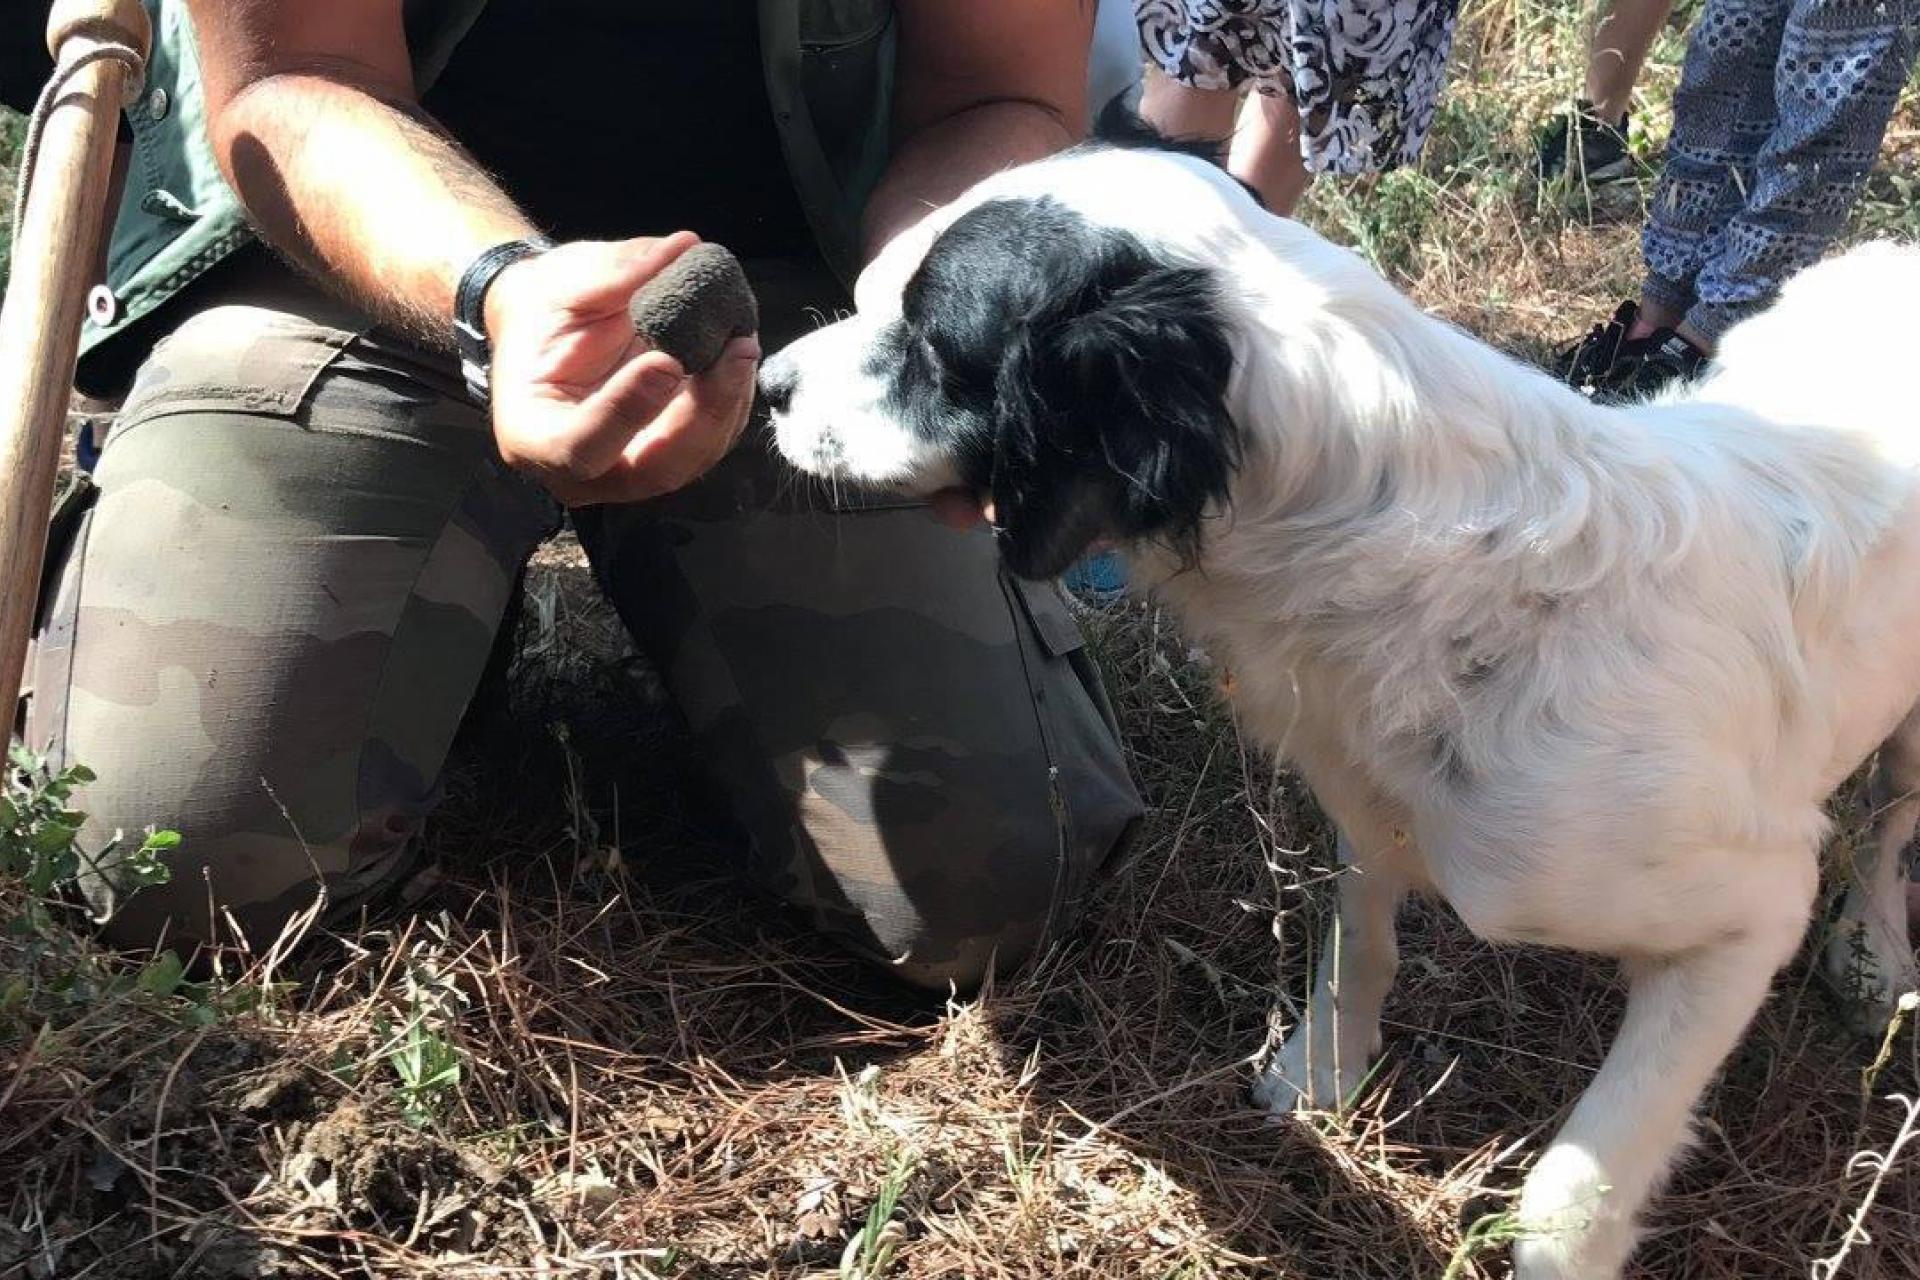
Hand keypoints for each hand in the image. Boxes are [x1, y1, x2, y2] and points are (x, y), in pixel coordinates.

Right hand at [485, 233, 760, 505]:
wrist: (547, 332)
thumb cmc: (542, 312)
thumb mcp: (561, 286)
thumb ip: (614, 275)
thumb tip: (683, 249)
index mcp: (536, 438)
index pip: (581, 447)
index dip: (627, 410)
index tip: (667, 361)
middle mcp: (587, 474)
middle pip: (656, 469)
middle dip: (705, 412)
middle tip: (736, 350)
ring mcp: (634, 472)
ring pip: (695, 457)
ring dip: (729, 401)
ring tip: (742, 341)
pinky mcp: (672, 455)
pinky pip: (712, 439)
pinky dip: (732, 396)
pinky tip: (738, 352)